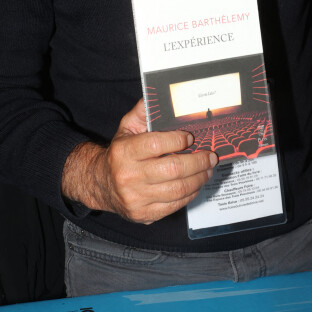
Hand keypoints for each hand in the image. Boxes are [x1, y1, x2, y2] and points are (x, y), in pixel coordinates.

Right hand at [62, 99, 217, 224]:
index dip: (177, 140)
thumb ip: (143, 111)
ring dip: (198, 178)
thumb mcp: (126, 127)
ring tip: (208, 169)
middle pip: (172, 169)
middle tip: (211, 156)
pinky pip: (174, 205)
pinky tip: (196, 184)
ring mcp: (136, 198)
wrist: (101, 184)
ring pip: (177, 190)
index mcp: (124, 152)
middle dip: (197, 162)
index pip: (156, 144)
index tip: (190, 137)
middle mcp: (129, 176)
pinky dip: (190, 194)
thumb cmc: (120, 152)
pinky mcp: (144, 214)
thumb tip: (158, 96)